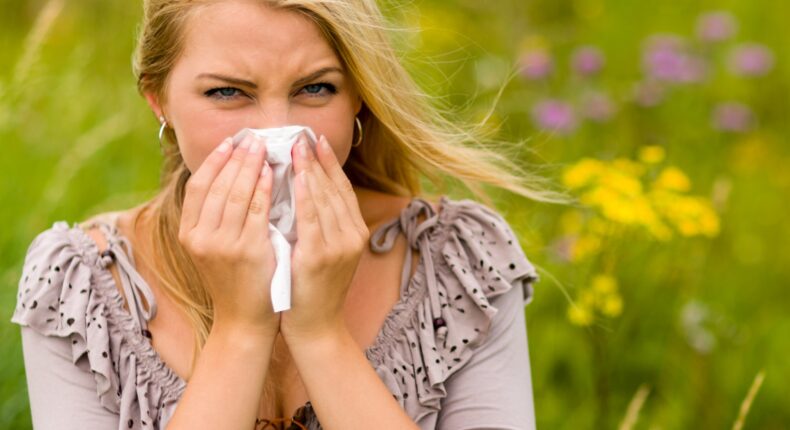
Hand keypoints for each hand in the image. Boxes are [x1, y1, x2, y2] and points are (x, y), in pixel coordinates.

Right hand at [177, 133, 279, 335]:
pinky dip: (263, 189)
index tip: (229, 142)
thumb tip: (229, 175)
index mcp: (189, 233)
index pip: (198, 186)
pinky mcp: (247, 251)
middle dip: (236, 157)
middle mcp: (200, 237)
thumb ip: (215, 217)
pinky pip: (257, 211)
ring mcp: (222, 244)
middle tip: (252, 138)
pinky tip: (272, 173)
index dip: (214, 161)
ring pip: (236, 193)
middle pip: (218, 185)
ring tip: (263, 148)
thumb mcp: (213, 247)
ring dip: (251, 166)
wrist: (243, 320)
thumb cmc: (234, 280)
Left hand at [281, 133, 369, 343]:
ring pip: (324, 199)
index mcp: (354, 233)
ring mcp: (338, 247)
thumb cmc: (314, 288)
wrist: (316, 327)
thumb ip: (322, 224)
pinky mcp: (319, 257)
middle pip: (335, 189)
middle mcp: (351, 236)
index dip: (330, 163)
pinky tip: (295, 177)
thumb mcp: (326, 252)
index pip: (342, 189)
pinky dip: (305, 194)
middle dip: (317, 160)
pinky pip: (311, 218)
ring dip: (310, 170)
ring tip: (295, 147)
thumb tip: (306, 189)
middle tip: (302, 135)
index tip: (316, 140)